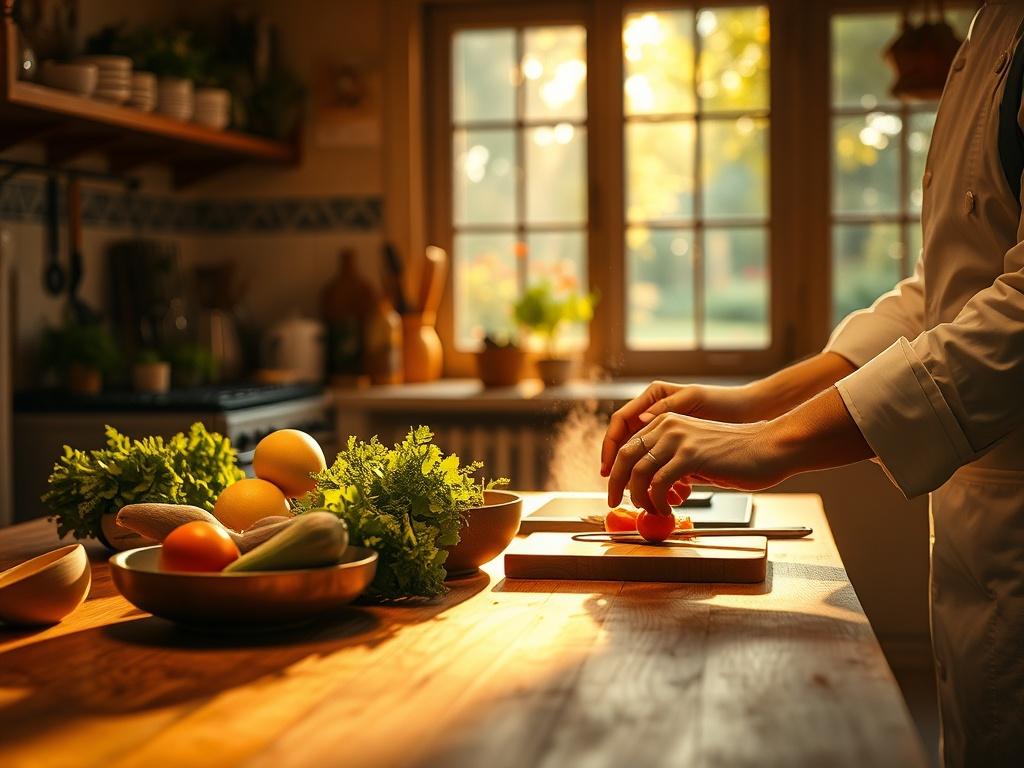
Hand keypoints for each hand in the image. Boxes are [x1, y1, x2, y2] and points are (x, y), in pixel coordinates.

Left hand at [606, 387, 873, 514]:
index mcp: (666, 421)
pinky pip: (658, 483)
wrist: (770, 448)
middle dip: (616, 484)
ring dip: (640, 497)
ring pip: (639, 472)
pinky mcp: (690, 455)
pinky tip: (667, 509)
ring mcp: (678, 438)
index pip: (628, 446)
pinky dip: (657, 501)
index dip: (617, 471)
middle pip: (626, 457)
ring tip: (651, 510)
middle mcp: (667, 425)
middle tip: (615, 504)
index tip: (615, 491)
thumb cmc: (739, 455)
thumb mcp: (696, 455)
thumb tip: (651, 488)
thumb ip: (673, 465)